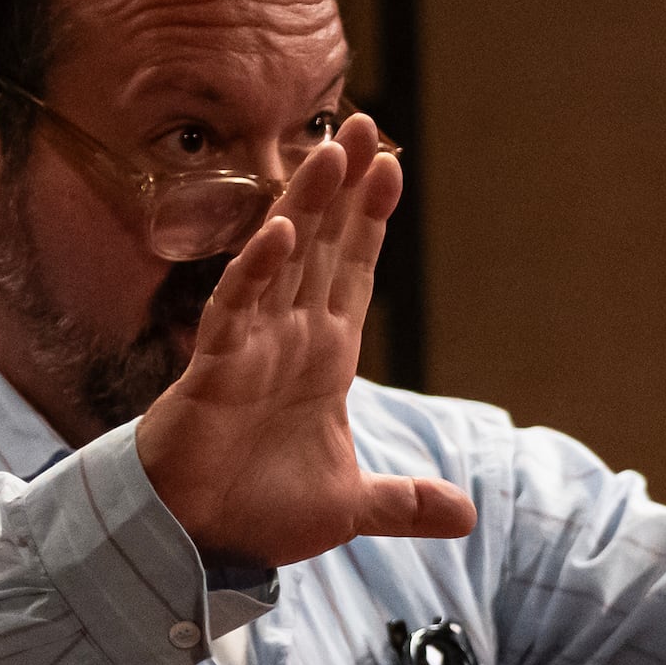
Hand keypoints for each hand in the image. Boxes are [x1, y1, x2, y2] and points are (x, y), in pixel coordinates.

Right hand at [133, 116, 478, 569]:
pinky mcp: (216, 370)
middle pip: (323, 246)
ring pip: (282, 261)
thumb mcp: (350, 508)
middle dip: (343, 187)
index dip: (371, 222)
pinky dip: (257, 273)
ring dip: (307, 207)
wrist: (200, 541)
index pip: (353, 273)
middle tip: (365, 123)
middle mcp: (289, 339)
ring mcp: (252, 348)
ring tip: (331, 153)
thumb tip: (465, 517)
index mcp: (323, 358)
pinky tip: (282, 234)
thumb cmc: (259, 509)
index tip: (392, 167)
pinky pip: (237, 311)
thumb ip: (405, 503)